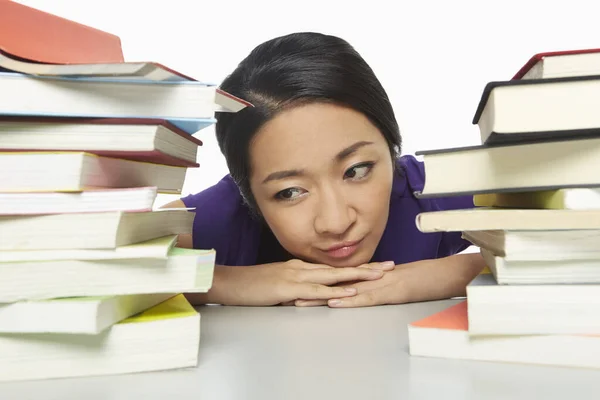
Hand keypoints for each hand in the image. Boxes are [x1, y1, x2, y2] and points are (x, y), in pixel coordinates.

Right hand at [200, 259, 395, 305]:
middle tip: (390, 266)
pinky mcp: (290, 287)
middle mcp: (302, 267)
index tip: (376, 266)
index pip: (334, 266)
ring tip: (380, 276)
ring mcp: (297, 275)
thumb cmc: (251, 285)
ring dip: (358, 275)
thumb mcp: (277, 285)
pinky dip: (336, 290)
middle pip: (340, 267)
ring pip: (334, 275)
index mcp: (300, 266)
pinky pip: (318, 289)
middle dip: (367, 267)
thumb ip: (294, 288)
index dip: (356, 266)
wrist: (230, 282)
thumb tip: (308, 296)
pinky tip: (351, 291)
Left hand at [294, 253, 486, 307]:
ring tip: (298, 302)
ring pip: (344, 290)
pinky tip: (334, 304)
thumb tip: (358, 289)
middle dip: (309, 289)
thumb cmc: (420, 278)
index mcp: (367, 275)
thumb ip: (374, 284)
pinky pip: (366, 298)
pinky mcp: (389, 292)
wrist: (442, 273)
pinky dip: (349, 301)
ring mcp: (378, 284)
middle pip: (333, 283)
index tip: (293, 286)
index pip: (336, 279)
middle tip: (286, 294)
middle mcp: (368, 278)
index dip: (313, 282)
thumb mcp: (392, 282)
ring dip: (321, 297)